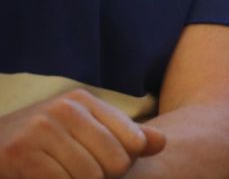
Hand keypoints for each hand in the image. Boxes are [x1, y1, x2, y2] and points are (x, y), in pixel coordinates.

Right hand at [0, 90, 164, 177]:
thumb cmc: (36, 146)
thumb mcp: (80, 132)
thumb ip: (123, 137)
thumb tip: (162, 143)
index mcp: (83, 100)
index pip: (134, 141)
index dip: (124, 164)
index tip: (102, 166)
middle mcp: (65, 108)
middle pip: (116, 162)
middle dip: (102, 178)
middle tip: (76, 175)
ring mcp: (41, 129)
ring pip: (91, 177)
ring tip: (61, 177)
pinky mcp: (22, 154)